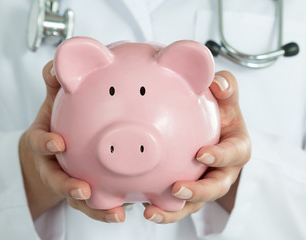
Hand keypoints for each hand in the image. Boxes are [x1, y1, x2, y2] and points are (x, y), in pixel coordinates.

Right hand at [19, 61, 125, 221]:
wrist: (51, 151)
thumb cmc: (56, 125)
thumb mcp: (53, 104)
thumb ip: (55, 85)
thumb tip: (54, 65)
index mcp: (46, 144)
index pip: (40, 143)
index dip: (46, 144)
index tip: (57, 143)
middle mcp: (54, 166)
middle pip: (56, 180)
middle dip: (67, 187)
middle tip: (83, 191)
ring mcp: (68, 182)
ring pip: (78, 199)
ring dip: (95, 209)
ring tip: (115, 214)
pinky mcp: (85, 194)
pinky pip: (96, 205)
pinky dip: (108, 211)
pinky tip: (128, 212)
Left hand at [143, 71, 250, 222]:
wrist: (212, 132)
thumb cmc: (220, 114)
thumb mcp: (226, 99)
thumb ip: (226, 88)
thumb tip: (217, 82)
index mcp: (236, 148)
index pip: (234, 153)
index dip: (221, 156)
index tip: (202, 154)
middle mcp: (223, 171)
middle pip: (216, 187)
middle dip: (199, 191)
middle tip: (177, 188)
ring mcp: (206, 184)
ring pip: (195, 203)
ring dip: (175, 210)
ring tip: (152, 212)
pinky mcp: (190, 193)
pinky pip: (178, 205)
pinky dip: (163, 209)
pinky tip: (143, 208)